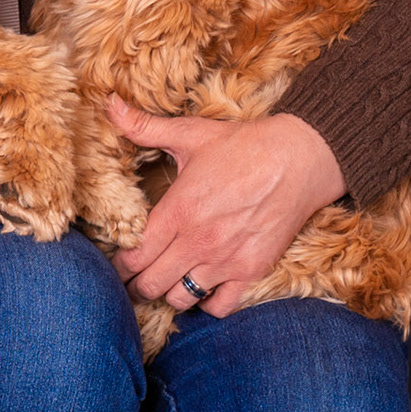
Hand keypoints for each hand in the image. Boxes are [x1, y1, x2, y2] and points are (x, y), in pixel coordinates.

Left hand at [106, 99, 345, 317]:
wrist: (300, 159)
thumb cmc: (243, 145)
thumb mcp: (190, 132)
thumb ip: (144, 126)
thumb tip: (109, 104)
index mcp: (179, 210)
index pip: (135, 255)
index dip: (119, 265)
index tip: (116, 263)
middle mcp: (199, 242)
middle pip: (151, 283)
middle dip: (135, 284)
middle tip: (131, 280)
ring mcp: (227, 261)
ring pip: (181, 299)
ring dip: (168, 293)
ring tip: (165, 281)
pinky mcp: (252, 271)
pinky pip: (220, 307)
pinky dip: (206, 303)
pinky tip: (201, 286)